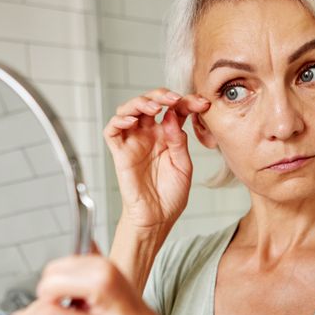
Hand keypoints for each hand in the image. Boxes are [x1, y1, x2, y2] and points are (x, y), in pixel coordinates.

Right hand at [104, 88, 209, 231]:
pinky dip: (119, 120)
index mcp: (167, 136)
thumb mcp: (183, 166)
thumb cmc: (170, 196)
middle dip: (162, 94)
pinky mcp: (120, 154)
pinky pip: (112, 131)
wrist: (157, 219)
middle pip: (149, 102)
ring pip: (128, 110)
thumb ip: (178, 141)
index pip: (174, 110)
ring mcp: (133, 143)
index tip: (202, 103)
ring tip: (156, 106)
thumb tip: (172, 116)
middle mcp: (149, 135)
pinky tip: (133, 121)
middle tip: (175, 99)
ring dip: (141, 102)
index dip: (187, 102)